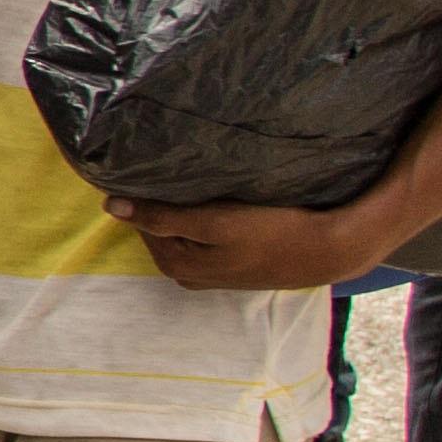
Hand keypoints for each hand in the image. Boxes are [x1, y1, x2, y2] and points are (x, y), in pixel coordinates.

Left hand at [108, 195, 390, 294]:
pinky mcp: (232, 264)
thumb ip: (163, 216)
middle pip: (161, 228)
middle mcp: (187, 274)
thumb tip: (111, 206)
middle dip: (163, 202)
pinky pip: (204, 237)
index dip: (144, 195)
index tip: (150, 167)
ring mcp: (210, 272)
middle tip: (173, 168)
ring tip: (196, 182)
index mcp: (176, 265)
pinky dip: (204, 219)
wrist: (330, 251)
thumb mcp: (215, 223)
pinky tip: (217, 201)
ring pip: (183, 232)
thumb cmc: (273, 233)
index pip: (141, 222)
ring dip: (184, 209)